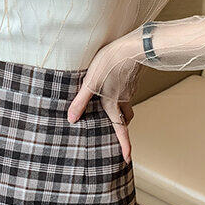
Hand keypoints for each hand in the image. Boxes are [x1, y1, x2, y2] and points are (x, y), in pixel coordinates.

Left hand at [67, 39, 138, 161]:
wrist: (133, 46)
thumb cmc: (110, 63)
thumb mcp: (90, 82)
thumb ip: (80, 101)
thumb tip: (71, 119)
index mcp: (113, 104)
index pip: (121, 130)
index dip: (125, 145)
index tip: (128, 158)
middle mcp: (124, 99)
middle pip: (126, 118)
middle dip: (123, 127)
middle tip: (119, 132)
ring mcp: (130, 89)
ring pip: (127, 105)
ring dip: (123, 111)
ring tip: (113, 108)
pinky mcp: (132, 78)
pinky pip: (127, 91)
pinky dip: (122, 94)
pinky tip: (114, 85)